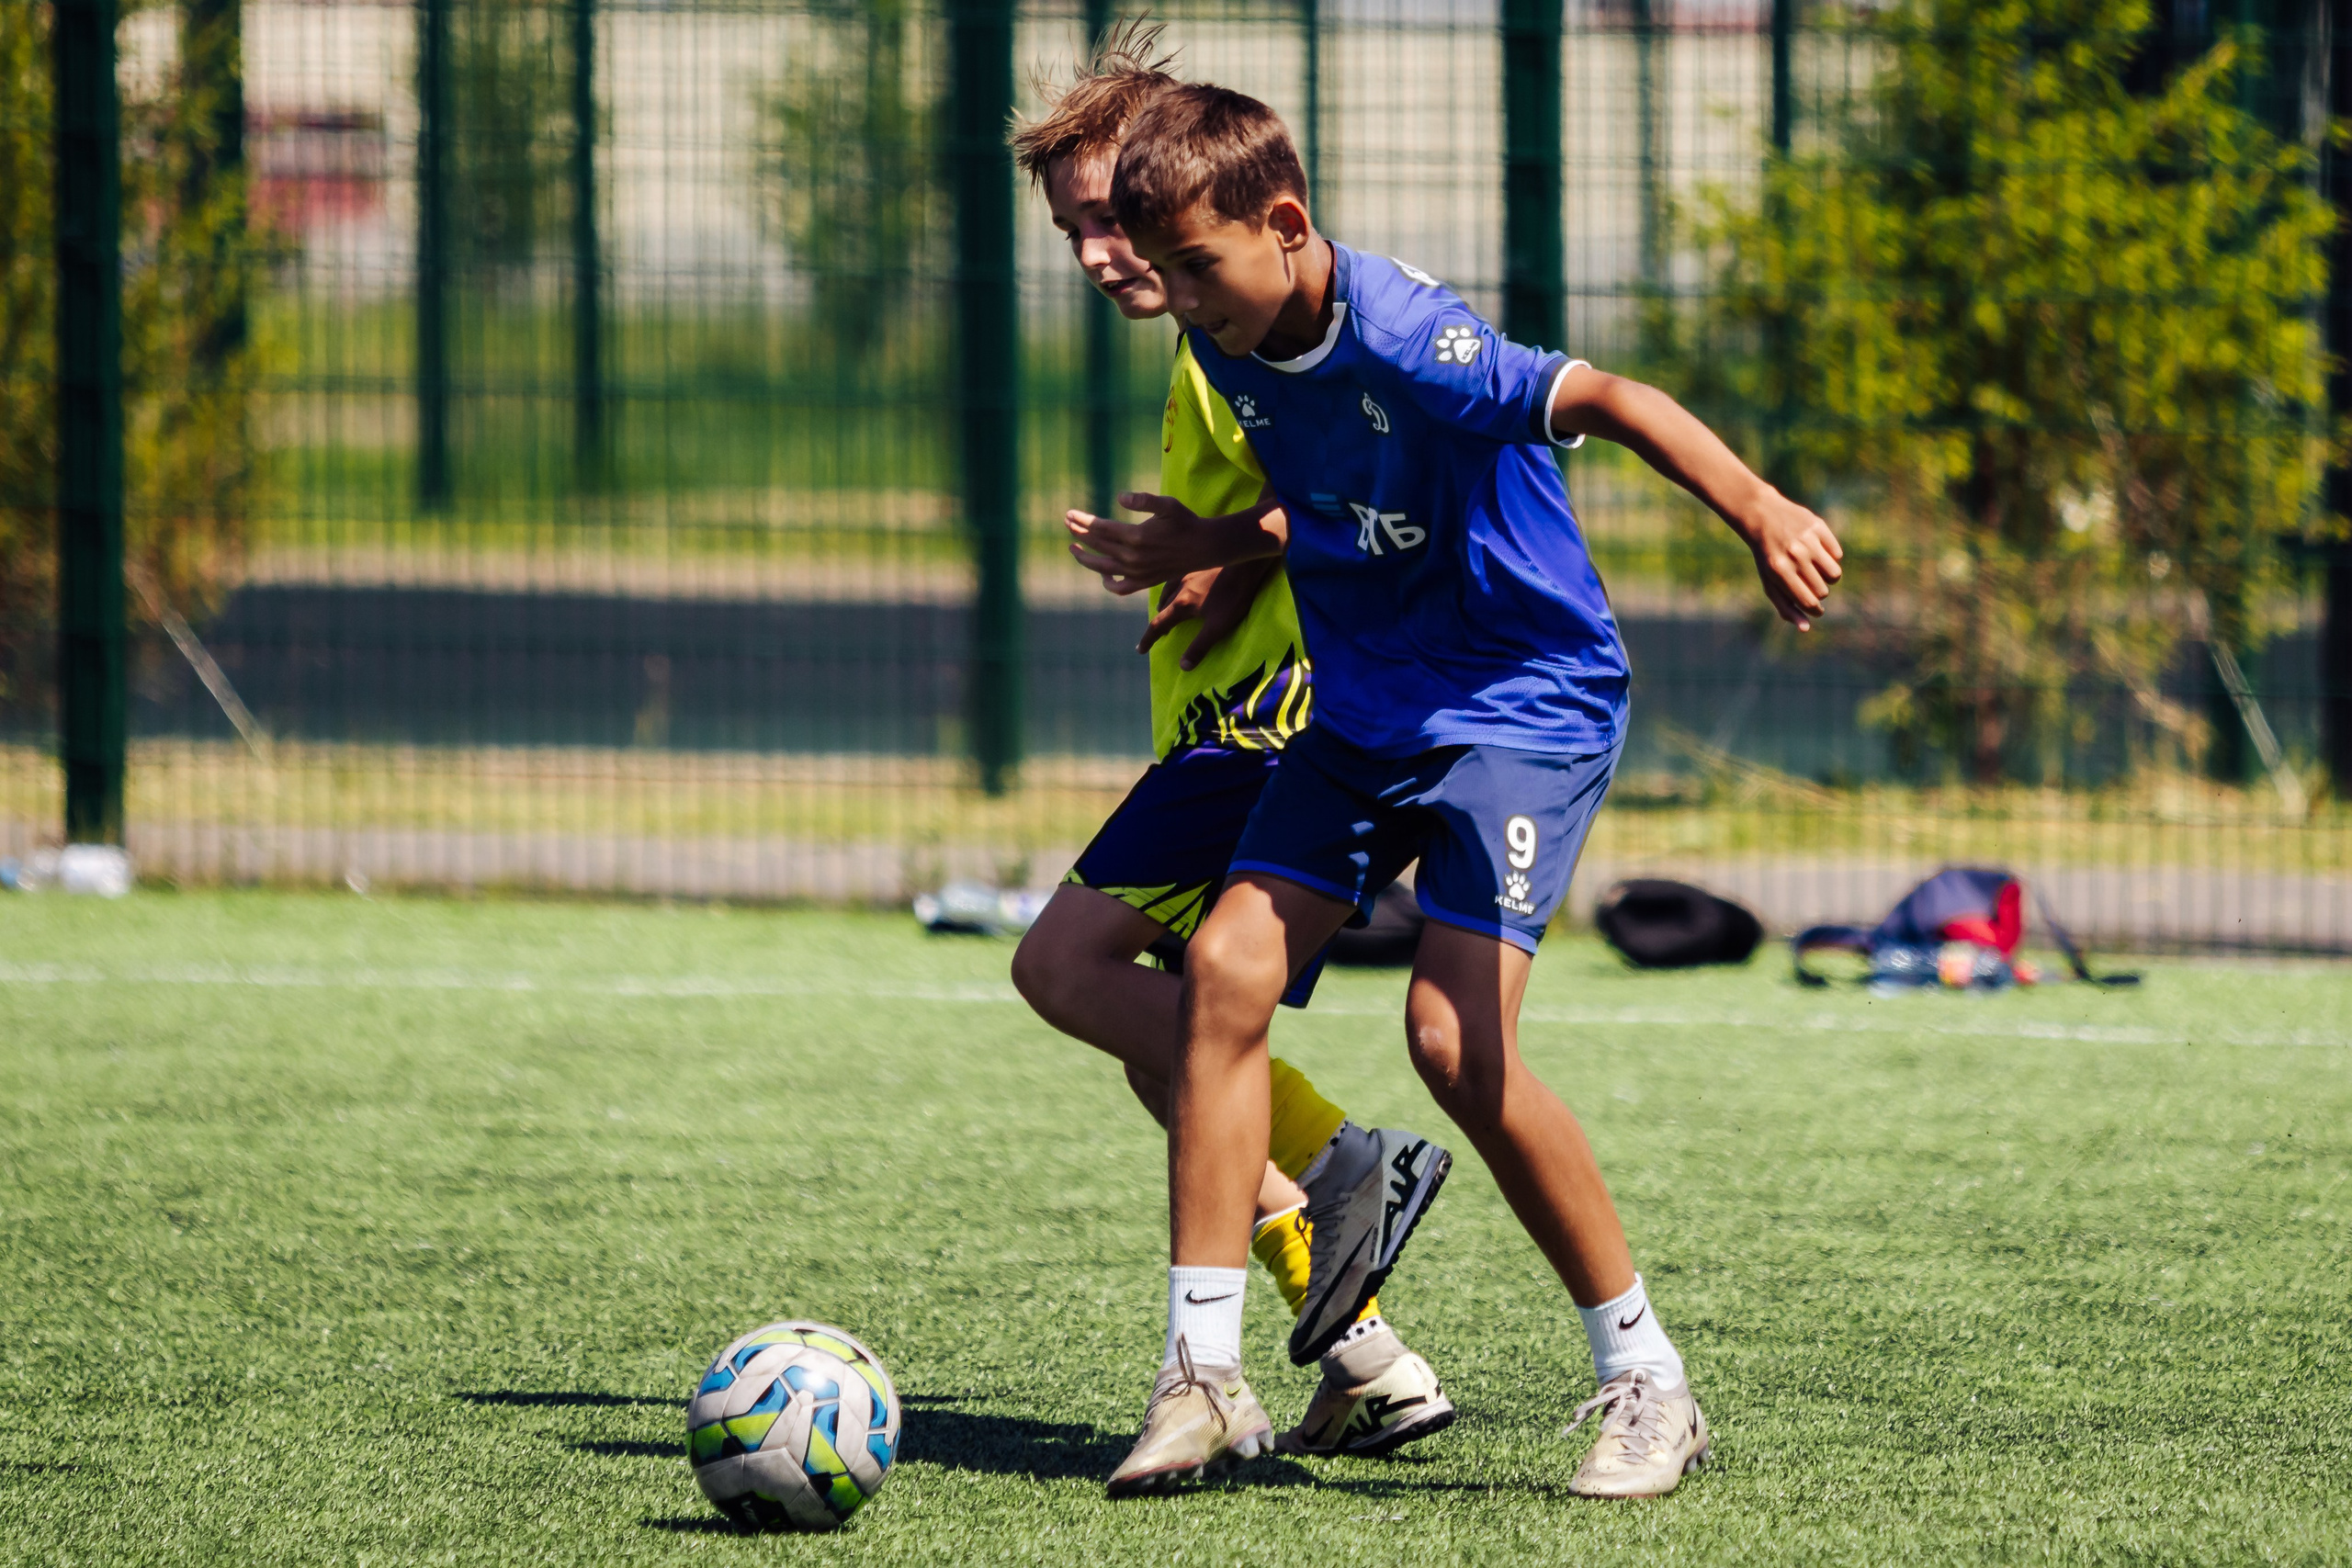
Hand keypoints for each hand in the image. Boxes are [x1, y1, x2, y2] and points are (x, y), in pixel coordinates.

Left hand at [1065, 490, 1280, 592]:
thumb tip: (1120, 496)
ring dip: (1084, 558)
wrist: (1204, 547)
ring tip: (1073, 548)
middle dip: (1079, 533)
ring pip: (1102, 568)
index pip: (1100, 528)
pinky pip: (1120, 588)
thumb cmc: (1185, 522)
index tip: (1068, 514)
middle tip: (1066, 523)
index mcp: (1135, 536)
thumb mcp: (1167, 504)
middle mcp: (1133, 557)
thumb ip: (1143, 499)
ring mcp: (1137, 572)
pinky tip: (1102, 574)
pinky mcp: (1144, 582)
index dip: (1082, 521)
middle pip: (1097, 545)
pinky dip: (1107, 583)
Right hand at [1138, 558, 1276, 666]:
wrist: (1246, 563)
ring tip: (1164, 609)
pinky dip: (1172, 585)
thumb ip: (1200, 646)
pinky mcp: (1198, 563)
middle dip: (1157, 621)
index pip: (1158, 625)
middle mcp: (1179, 587)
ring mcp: (1188, 573)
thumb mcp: (1219, 626)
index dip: (1148, 639)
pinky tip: (1179, 583)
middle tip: (1156, 633)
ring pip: (1167, 590)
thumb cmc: (1234, 595)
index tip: (1140, 650)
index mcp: (1182, 604)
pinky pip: (1177, 576)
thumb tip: (1183, 666)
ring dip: (1163, 603)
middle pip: (1162, 607)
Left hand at [1739, 491, 1843, 630]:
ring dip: (1828, 577)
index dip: (1815, 610)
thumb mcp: (1770, 583)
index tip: (1816, 609)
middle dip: (1819, 592)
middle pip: (1823, 590)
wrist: (1763, 517)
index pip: (1808, 601)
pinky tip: (1817, 551)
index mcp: (1779, 572)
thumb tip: (1806, 628)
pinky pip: (1837, 554)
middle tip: (1808, 583)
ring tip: (1816, 570)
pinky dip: (1830, 557)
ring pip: (1835, 574)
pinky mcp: (1818, 527)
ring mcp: (1807, 540)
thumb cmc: (1768, 558)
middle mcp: (1794, 555)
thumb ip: (1785, 608)